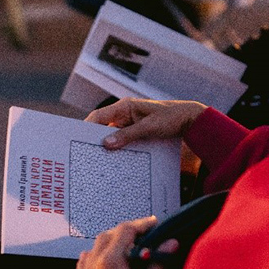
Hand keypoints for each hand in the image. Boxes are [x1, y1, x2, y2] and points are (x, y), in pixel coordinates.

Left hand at [74, 217, 178, 268]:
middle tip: (139, 237)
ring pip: (90, 252)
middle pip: (105, 238)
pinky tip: (102, 268)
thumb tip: (169, 244)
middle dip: (123, 234)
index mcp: (109, 263)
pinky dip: (92, 263)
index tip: (151, 225)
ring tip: (122, 252)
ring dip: (106, 247)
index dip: (140, 225)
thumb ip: (159, 261)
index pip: (124, 231)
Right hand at [85, 98, 208, 149]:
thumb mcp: (149, 127)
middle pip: (103, 127)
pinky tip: (115, 161)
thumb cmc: (171, 118)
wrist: (191, 120)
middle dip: (95, 140)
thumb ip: (128, 135)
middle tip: (85, 154)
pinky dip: (118, 149)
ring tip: (98, 161)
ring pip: (112, 136)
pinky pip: (122, 141)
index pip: (99, 116)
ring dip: (108, 147)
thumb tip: (106, 144)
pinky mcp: (136, 133)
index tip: (77, 140)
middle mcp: (124, 114)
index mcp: (125, 107)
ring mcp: (130, 124)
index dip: (86, 127)